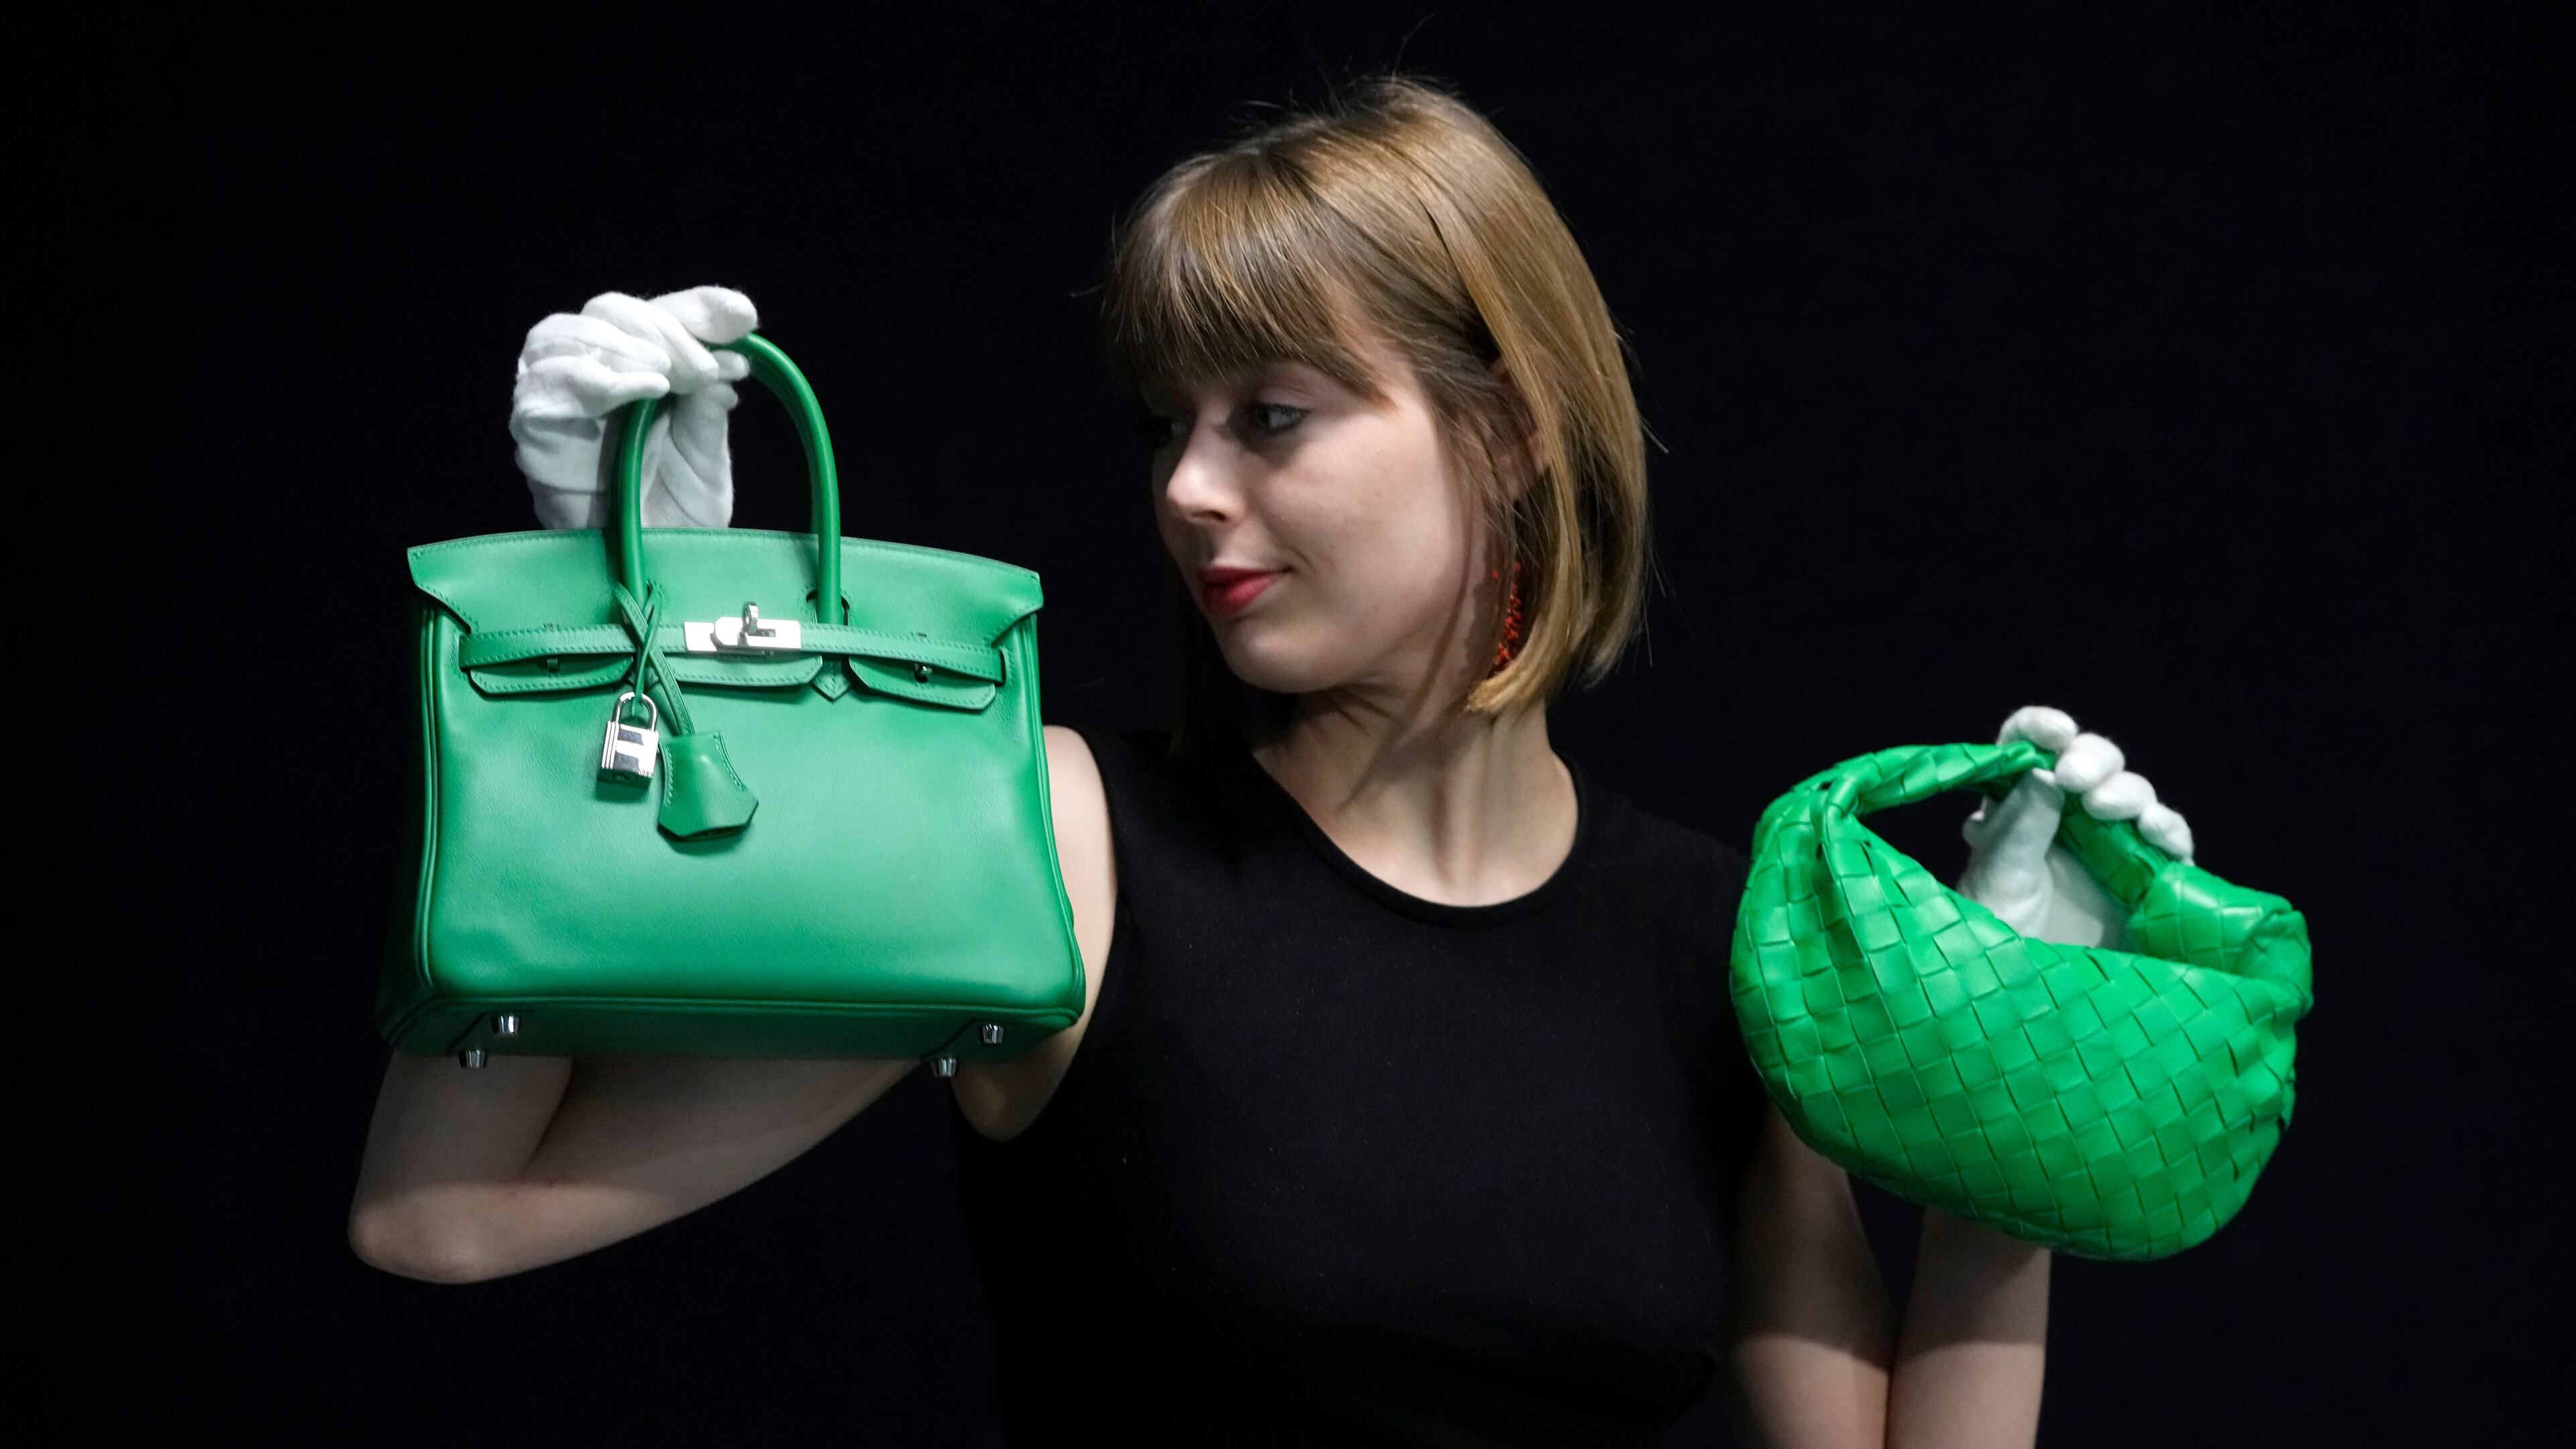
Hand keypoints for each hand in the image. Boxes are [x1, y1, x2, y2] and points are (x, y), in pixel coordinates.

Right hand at [508, 286, 758, 529]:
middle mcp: (591, 376)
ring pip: (559, 336)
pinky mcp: (535, 439)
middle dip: (662, 329)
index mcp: (638, 370)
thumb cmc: (679, 514)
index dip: (696, 307)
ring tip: (666, 375)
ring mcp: (556, 404)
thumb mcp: (708, 454)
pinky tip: (639, 391)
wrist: (656, 573)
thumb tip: (731, 354)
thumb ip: (708, 403)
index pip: (654, 314)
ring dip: (620, 344)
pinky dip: (590, 381)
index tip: (742, 317)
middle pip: (605, 312)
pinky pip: (540, 394)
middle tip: (705, 367)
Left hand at [1956, 706, 2196, 947]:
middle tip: (2076, 779)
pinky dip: (2167, 828)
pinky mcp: (2147, 879)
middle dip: (2091, 759)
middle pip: (2089, 763)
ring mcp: (2109, 846)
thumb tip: (2045, 772)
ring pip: (2132, 795)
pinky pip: (2168, 841)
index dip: (2041, 728)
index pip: (2027, 748)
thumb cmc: (1998, 937)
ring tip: (2107, 807)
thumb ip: (2020, 826)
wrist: (2028, 1000)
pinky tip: (2154, 832)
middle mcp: (2064, 818)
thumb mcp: (1998, 879)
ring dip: (2125, 791)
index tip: (2055, 731)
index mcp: (2016, 807)